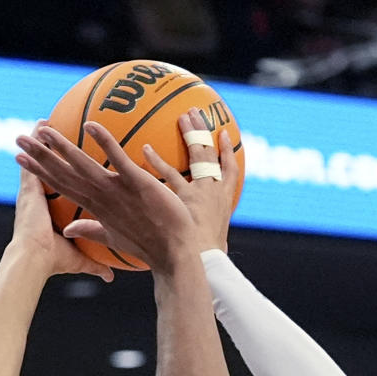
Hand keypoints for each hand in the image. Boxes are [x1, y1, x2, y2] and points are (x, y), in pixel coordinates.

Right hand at [15, 120, 197, 273]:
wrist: (172, 255)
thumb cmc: (148, 247)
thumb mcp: (114, 238)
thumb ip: (91, 230)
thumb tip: (70, 229)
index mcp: (95, 208)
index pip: (61, 186)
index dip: (41, 172)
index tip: (22, 159)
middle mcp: (100, 198)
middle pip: (64, 174)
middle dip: (40, 157)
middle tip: (19, 138)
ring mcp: (116, 191)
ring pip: (82, 165)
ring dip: (62, 147)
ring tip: (43, 130)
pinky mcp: (135, 184)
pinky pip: (117, 159)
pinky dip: (105, 142)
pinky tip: (90, 125)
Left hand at [145, 109, 239, 254]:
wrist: (204, 262)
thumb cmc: (208, 259)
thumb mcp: (214, 245)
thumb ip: (208, 234)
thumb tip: (206, 242)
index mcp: (225, 201)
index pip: (230, 171)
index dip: (227, 151)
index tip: (224, 135)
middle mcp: (216, 191)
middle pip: (211, 155)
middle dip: (204, 132)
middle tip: (195, 113)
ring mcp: (202, 192)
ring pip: (198, 155)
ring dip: (190, 134)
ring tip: (182, 117)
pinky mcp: (185, 198)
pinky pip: (170, 175)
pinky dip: (158, 161)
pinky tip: (146, 148)